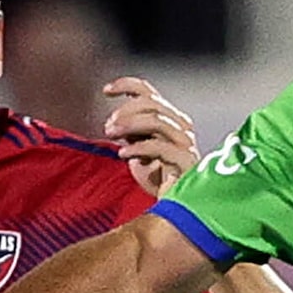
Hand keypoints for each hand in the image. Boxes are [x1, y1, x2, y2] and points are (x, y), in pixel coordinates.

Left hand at [104, 76, 198, 197]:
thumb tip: (114, 123)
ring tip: (111, 135)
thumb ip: (131, 134)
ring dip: (129, 125)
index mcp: (170, 119)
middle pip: (151, 104)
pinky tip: (123, 154)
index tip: (106, 90)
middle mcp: (181, 126)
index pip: (149, 93)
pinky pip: (160, 147)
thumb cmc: (158, 179)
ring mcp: (186, 143)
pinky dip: (138, 148)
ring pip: (156, 121)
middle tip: (108, 128)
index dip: (127, 85)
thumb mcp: (139, 151)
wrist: (176, 207)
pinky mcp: (186, 161)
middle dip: (125, 112)